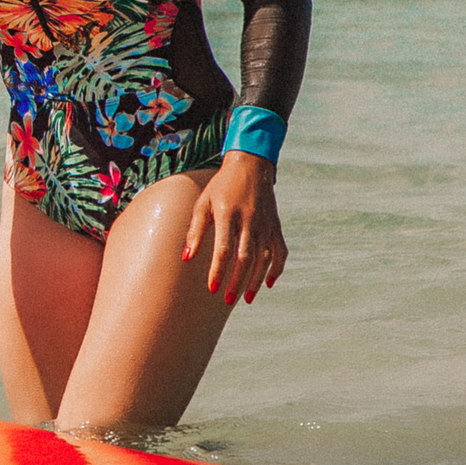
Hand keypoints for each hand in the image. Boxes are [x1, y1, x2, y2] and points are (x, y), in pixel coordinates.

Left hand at [182, 151, 287, 306]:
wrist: (251, 165)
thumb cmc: (220, 187)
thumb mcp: (203, 203)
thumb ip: (195, 231)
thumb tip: (185, 258)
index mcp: (228, 213)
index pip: (224, 248)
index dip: (218, 270)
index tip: (211, 288)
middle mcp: (249, 219)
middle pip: (245, 257)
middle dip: (237, 281)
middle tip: (226, 299)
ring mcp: (265, 223)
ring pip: (264, 257)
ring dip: (255, 280)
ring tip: (246, 299)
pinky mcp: (275, 225)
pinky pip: (280, 251)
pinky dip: (277, 268)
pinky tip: (268, 283)